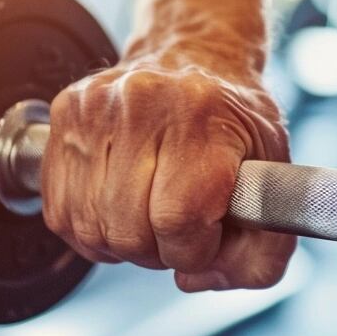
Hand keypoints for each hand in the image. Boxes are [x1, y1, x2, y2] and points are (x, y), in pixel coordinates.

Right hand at [42, 48, 294, 291]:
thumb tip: (195, 279)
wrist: (195, 56)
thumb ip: (262, 255)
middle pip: (128, 230)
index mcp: (203, 115)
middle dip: (157, 251)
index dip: (191, 250)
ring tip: (148, 217)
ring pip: (90, 226)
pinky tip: (118, 209)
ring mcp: (96, 107)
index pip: (177, 220)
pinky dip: (90, 228)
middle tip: (177, 231)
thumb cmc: (235, 122)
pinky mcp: (65, 115)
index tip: (204, 238)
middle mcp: (143, 103)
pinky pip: (61, 211)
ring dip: (121, 243)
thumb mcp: (276, 182)